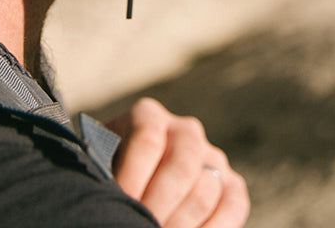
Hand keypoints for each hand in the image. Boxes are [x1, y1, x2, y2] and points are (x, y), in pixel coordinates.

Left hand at [105, 97, 248, 227]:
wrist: (134, 191)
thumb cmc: (107, 182)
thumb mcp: (102, 172)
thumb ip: (107, 178)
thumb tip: (118, 200)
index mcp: (147, 116)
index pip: (147, 139)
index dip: (132, 178)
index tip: (119, 206)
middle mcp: (184, 131)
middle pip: (180, 166)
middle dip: (157, 208)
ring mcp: (211, 158)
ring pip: (204, 191)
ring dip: (180, 224)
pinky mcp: (232, 186)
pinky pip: (232, 206)